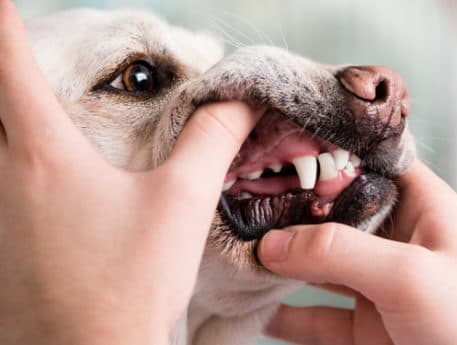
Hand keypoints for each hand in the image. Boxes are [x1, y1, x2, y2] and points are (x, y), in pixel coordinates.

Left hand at [0, 3, 262, 344]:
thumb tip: (241, 97)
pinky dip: (8, 158)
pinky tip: (36, 175)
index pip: (8, 64)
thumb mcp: (182, 203)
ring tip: (22, 100)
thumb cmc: (130, 283)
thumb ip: (212, 140)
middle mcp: (1, 176)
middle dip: (0, 69)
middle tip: (15, 47)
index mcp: (43, 154)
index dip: (2, 22)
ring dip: (3, 116)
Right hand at [258, 161, 456, 344]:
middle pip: (335, 213)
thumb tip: (273, 244)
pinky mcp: (366, 328)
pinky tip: (256, 310)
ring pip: (320, 265)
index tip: (279, 146)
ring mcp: (379, 286)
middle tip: (242, 201)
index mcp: (423, 208)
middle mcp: (398, 241)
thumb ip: (341, 252)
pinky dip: (287, 315)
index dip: (330, 152)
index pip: (371, 162)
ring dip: (282, 263)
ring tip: (239, 254)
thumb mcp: (410, 276)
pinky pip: (316, 316)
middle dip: (291, 209)